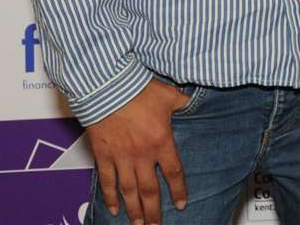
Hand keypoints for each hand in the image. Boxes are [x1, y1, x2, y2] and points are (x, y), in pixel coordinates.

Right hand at [86, 79, 190, 224]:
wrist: (108, 88)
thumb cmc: (140, 89)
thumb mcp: (170, 96)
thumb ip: (183, 104)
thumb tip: (196, 102)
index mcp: (161, 142)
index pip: (173, 173)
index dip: (178, 191)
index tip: (180, 205)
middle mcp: (142, 155)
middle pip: (149, 190)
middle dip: (154, 211)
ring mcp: (121, 157)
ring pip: (128, 190)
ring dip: (133, 209)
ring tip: (138, 224)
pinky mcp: (103, 155)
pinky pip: (106, 181)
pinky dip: (109, 196)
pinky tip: (114, 209)